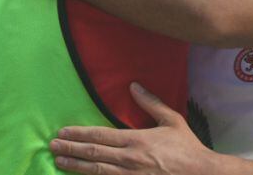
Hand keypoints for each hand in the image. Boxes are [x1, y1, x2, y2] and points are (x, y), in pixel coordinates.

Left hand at [50, 83, 214, 174]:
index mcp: (136, 140)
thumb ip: (151, 103)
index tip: (63, 131)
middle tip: (52, 145)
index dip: (79, 133)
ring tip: (58, 161)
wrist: (200, 174)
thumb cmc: (186, 148)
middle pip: (93, 154)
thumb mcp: (171, 120)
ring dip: (75, 166)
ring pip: (96, 172)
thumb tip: (133, 86)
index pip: (100, 136)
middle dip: (70, 148)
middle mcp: (129, 160)